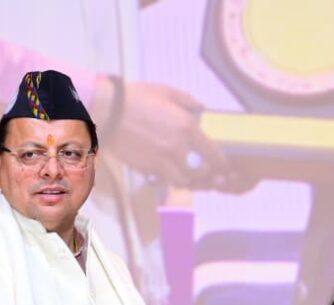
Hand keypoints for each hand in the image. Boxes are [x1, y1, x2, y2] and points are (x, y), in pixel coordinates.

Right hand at [94, 78, 239, 189]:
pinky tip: (176, 177)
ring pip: (185, 181)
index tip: (224, 167)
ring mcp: (162, 160)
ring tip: (195, 179)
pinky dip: (173, 181)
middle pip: (202, 172)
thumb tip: (201, 109)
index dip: (222, 164)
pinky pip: (166, 181)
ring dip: (192, 182)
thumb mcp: (167, 92)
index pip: (213, 153)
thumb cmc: (137, 99)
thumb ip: (189, 102)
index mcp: (187, 127)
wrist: (109, 112)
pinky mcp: (148, 168)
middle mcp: (178, 147)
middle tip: (213, 177)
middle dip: (209, 176)